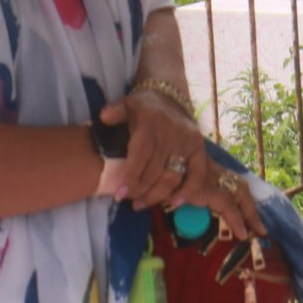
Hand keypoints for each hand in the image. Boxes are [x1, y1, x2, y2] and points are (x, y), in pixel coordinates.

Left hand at [102, 92, 262, 238]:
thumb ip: (115, 111)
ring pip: (173, 176)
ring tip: (140, 204)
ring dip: (157, 194)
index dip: (130, 177)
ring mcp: (187, 143)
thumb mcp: (127, 104)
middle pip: (156, 170)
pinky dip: (187, 190)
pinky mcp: (199, 149)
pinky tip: (174, 203)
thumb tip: (104, 116)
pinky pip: (197, 174)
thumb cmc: (143, 108)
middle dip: (140, 190)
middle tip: (128, 201)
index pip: (141, 155)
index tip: (120, 195)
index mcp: (151, 124)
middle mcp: (171, 134)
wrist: (170, 98)